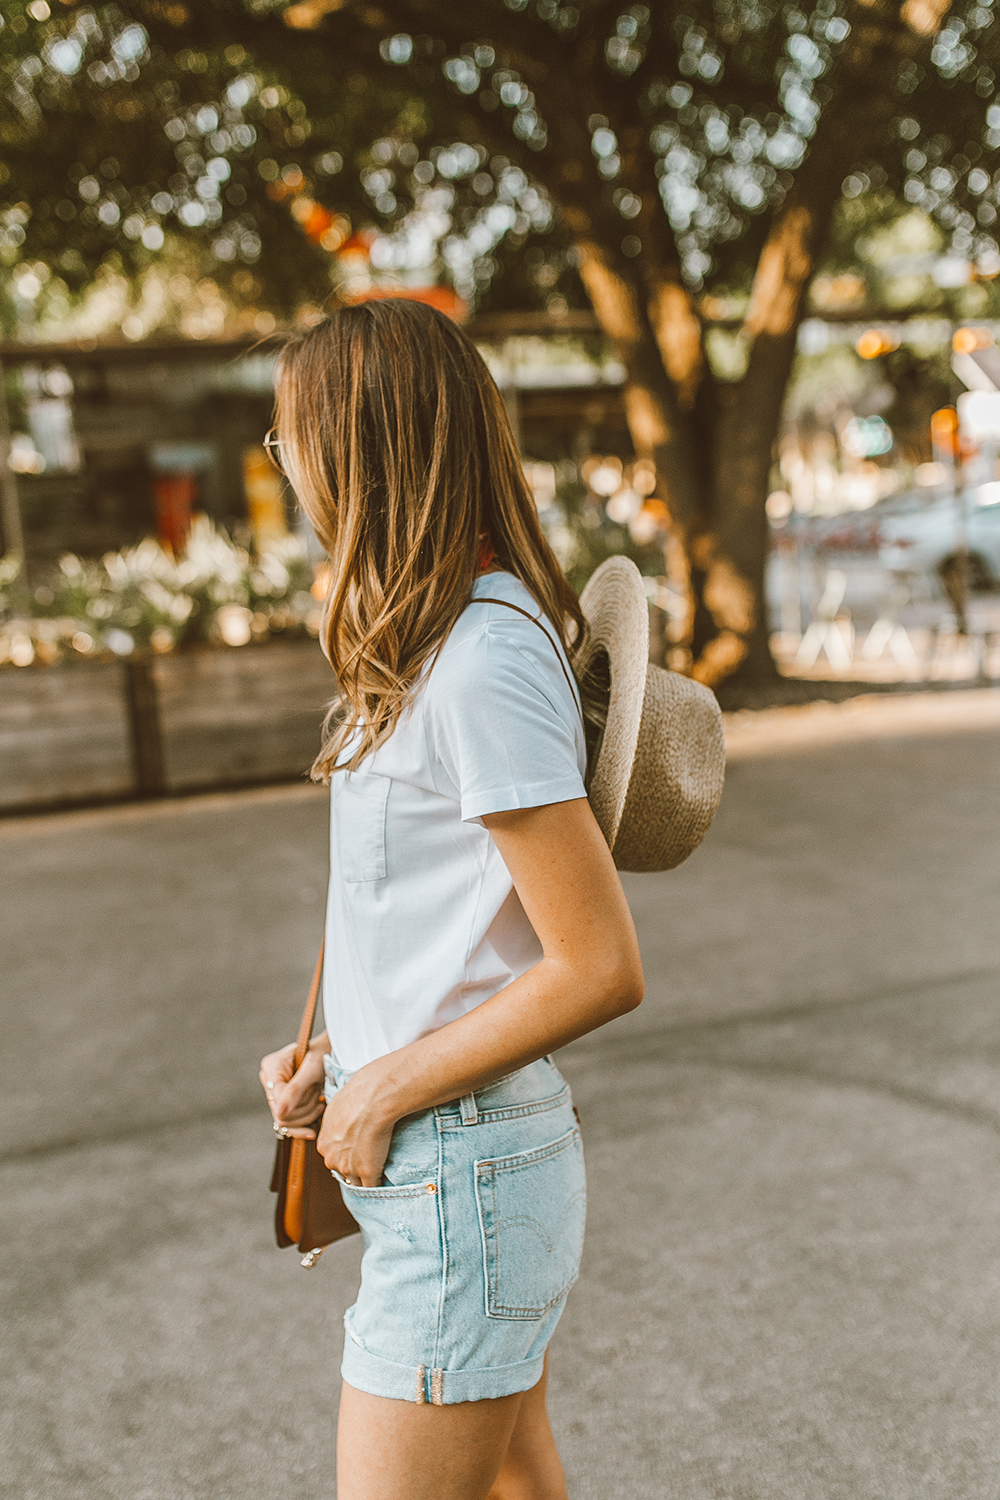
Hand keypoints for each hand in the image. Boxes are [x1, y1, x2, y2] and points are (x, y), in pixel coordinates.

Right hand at [259, 1040, 325, 1139]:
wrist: (332, 1052)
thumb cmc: (323, 1054)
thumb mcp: (312, 1069)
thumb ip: (295, 1090)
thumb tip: (279, 1113)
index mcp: (271, 1067)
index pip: (278, 1098)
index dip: (297, 1102)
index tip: (317, 1091)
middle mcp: (269, 1081)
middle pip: (279, 1113)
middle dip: (304, 1108)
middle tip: (320, 1094)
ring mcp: (275, 1094)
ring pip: (285, 1122)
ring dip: (307, 1115)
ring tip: (320, 1101)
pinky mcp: (284, 1105)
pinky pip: (287, 1126)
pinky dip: (302, 1128)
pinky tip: (313, 1131)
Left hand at [317, 1063, 395, 1186]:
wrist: (372, 1100)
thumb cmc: (357, 1096)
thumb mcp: (337, 1107)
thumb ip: (337, 1122)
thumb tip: (343, 1122)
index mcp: (324, 1144)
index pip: (334, 1157)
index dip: (346, 1154)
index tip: (357, 1150)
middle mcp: (332, 1159)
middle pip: (343, 1170)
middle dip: (353, 1167)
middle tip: (368, 1157)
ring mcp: (349, 1168)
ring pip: (356, 1181)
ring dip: (365, 1177)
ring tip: (378, 1169)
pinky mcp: (367, 1173)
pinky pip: (371, 1187)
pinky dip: (378, 1185)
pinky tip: (385, 1181)